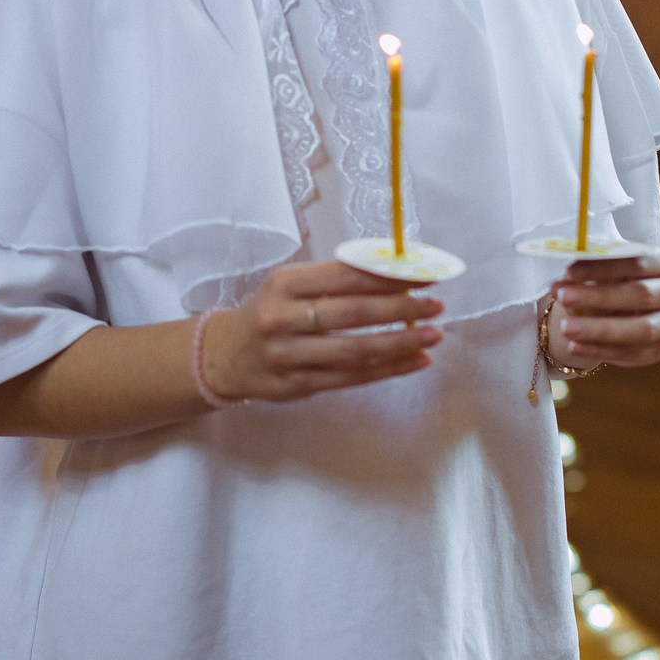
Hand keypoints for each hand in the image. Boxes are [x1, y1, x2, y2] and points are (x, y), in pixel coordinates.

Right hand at [200, 261, 442, 403]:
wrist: (223, 356)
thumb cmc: (268, 312)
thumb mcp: (289, 285)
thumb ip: (335, 280)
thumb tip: (395, 274)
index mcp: (284, 283)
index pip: (345, 276)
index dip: (388, 275)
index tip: (423, 273)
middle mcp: (283, 318)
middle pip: (352, 313)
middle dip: (401, 309)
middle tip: (436, 305)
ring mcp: (289, 356)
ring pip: (355, 350)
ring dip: (400, 342)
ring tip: (433, 335)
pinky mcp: (299, 385)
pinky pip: (352, 378)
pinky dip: (388, 369)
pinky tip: (415, 361)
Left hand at [549, 246, 659, 368]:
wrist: (624, 304)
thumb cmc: (612, 276)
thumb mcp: (604, 266)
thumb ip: (591, 268)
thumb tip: (566, 278)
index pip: (637, 262)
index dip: (603, 267)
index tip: (569, 271)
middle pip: (642, 294)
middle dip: (599, 296)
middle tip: (563, 296)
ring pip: (641, 329)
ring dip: (600, 329)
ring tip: (566, 328)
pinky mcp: (659, 350)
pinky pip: (631, 354)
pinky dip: (599, 350)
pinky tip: (573, 346)